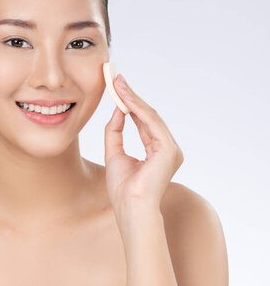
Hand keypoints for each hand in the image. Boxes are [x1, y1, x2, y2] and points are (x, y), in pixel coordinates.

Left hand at [103, 73, 183, 212]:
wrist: (129, 206)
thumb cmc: (122, 188)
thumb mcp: (114, 153)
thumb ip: (115, 131)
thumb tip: (116, 110)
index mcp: (157, 151)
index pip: (142, 121)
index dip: (129, 104)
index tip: (117, 88)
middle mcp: (168, 148)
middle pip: (148, 116)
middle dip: (131, 96)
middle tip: (117, 79)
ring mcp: (171, 149)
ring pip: (150, 116)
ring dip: (133, 99)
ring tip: (118, 84)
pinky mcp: (169, 150)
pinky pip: (151, 123)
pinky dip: (137, 109)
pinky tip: (125, 99)